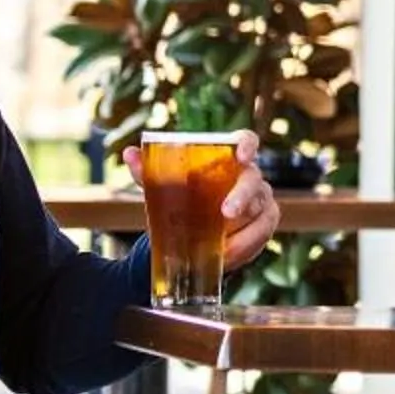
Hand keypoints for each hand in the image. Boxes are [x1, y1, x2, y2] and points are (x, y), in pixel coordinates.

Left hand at [120, 132, 281, 270]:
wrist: (191, 234)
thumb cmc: (182, 200)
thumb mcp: (162, 187)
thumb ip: (148, 170)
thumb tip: (129, 154)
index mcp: (228, 158)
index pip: (246, 141)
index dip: (247, 145)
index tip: (241, 155)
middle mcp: (248, 175)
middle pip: (253, 179)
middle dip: (242, 196)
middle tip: (226, 212)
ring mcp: (260, 199)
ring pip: (259, 208)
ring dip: (243, 226)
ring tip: (223, 244)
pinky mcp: (265, 222)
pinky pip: (263, 231)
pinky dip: (246, 243)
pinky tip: (230, 253)